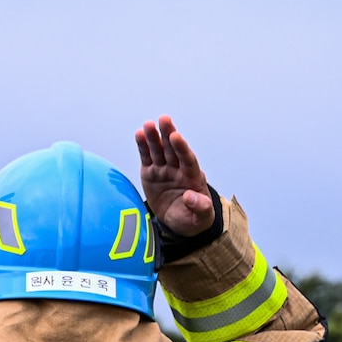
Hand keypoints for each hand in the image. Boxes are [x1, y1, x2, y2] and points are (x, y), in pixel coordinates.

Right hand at [134, 115, 213, 235]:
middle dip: (168, 134)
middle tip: (164, 120)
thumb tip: (190, 196)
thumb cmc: (193, 218)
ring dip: (154, 137)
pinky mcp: (151, 173)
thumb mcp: (201, 218)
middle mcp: (178, 169)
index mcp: (192, 178)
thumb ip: (200, 207)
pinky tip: (139, 134)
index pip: (188, 159)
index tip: (176, 137)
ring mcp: (164, 170)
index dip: (182, 148)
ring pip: (159, 150)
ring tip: (147, 125)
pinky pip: (147, 157)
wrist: (179, 222)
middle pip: (173, 149)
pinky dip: (143, 146)